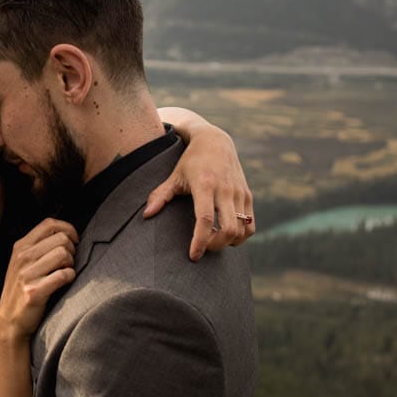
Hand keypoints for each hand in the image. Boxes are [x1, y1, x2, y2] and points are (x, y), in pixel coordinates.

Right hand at [0, 218, 78, 337]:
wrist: (10, 321)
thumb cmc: (21, 290)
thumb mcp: (22, 263)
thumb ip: (38, 246)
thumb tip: (65, 233)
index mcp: (20, 247)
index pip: (49, 224)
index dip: (68, 229)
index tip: (74, 241)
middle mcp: (22, 258)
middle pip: (61, 238)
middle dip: (72, 249)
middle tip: (68, 262)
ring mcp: (27, 274)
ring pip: (64, 254)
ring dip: (71, 264)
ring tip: (65, 273)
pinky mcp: (35, 291)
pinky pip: (64, 275)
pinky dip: (70, 278)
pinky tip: (64, 283)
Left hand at [144, 124, 254, 260]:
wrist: (215, 141)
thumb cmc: (190, 161)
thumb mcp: (174, 176)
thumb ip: (160, 195)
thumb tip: (146, 215)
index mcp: (205, 185)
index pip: (205, 219)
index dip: (200, 241)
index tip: (193, 255)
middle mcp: (225, 190)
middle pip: (228, 229)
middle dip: (216, 245)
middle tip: (203, 247)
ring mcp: (239, 193)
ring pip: (242, 230)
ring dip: (229, 242)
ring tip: (213, 239)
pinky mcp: (247, 195)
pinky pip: (250, 225)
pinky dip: (240, 236)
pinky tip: (226, 233)